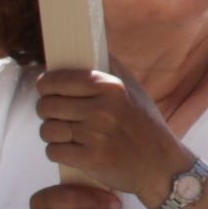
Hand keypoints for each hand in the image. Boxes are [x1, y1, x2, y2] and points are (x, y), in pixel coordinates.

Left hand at [35, 65, 189, 196]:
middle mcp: (102, 109)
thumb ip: (112, 67)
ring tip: (65, 134)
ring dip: (52, 134)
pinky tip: (71, 150)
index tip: (48, 91)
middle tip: (57, 115)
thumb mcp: (135, 90)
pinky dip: (58, 152)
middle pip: (46, 106)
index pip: (55, 81)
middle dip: (47, 112)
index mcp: (111, 87)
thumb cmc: (145, 125)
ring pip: (47, 130)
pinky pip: (53, 152)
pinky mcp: (91, 159)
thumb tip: (91, 42)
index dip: (45, 86)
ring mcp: (96, 135)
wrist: (162, 166)